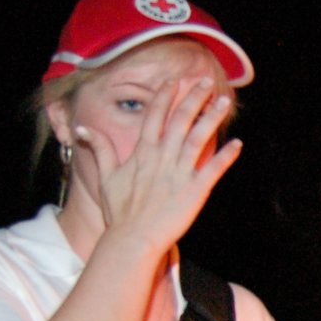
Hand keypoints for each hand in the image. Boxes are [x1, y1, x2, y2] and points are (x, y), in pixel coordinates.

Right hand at [76, 76, 241, 253]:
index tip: (175, 81)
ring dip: (211, 118)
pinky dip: (225, 156)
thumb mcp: (106, 177)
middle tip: (204, 81)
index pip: (155, 116)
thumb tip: (82, 129)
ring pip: (198, 138)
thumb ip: (100, 149)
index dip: (165, 96)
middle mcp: (162, 158)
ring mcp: (179, 174)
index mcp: (142, 153)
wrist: (132, 239)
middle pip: (179, 120)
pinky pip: (213, 169)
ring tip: (224, 102)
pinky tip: (237, 144)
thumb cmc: (119, 212)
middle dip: (193, 98)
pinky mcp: (194, 191)